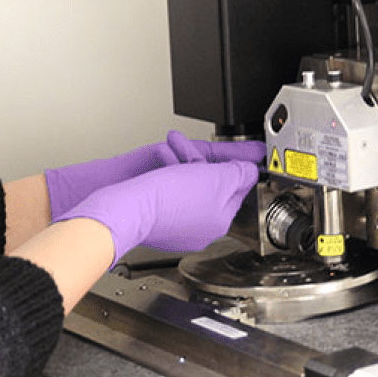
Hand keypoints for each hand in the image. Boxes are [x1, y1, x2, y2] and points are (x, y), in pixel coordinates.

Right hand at [44, 131, 264, 219]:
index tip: (232, 154)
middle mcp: (200, 228)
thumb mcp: (216, 177)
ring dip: (181, 160)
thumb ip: (240, 172)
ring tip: (169, 147)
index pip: (237, 189)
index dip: (232, 167)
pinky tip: (157, 162)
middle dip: (201, 159)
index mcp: (219, 221)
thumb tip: (251, 169)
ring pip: (187, 183)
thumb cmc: (166, 196)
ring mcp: (177, 226)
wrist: (126, 208)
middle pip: (210, 185)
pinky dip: (164, 172)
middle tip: (188, 148)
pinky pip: (167, 190)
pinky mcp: (156, 220)